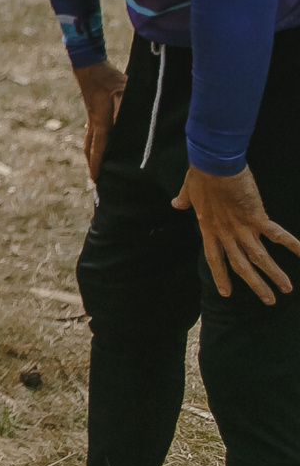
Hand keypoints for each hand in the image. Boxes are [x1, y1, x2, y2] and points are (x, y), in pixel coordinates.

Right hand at [73, 60, 126, 181]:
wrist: (90, 67)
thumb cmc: (110, 80)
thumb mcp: (123, 93)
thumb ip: (124, 109)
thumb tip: (126, 125)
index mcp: (100, 122)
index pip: (98, 148)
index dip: (97, 164)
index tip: (95, 179)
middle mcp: (93, 123)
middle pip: (89, 148)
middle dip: (91, 164)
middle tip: (94, 179)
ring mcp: (91, 117)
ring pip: (88, 141)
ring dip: (91, 154)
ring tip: (94, 164)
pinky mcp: (93, 111)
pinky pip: (91, 133)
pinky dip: (93, 143)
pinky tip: (99, 142)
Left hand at [174, 164, 299, 301]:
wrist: (213, 164)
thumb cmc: (201, 174)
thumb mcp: (189, 189)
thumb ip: (184, 199)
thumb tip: (176, 203)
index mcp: (209, 228)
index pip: (214, 258)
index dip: (220, 276)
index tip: (226, 293)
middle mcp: (226, 233)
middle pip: (241, 265)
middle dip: (255, 285)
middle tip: (268, 301)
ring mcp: (241, 227)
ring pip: (259, 257)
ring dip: (274, 274)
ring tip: (287, 289)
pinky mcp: (257, 217)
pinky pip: (276, 234)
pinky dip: (291, 244)